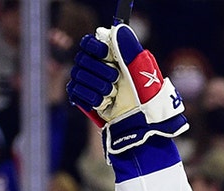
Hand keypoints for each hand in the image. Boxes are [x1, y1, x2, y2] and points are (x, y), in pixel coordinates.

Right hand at [66, 24, 187, 153]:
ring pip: (77, 74)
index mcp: (114, 60)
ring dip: (95, 83)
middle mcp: (100, 70)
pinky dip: (89, 96)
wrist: (143, 128)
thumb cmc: (149, 101)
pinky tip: (103, 102)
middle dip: (97, 68)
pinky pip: (75, 91)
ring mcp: (92, 86)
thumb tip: (117, 29)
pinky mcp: (86, 101)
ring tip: (112, 93)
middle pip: (81, 58)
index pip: (91, 43)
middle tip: (114, 79)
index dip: (94, 46)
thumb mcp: (143, 73)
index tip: (104, 53)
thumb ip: (129, 50)